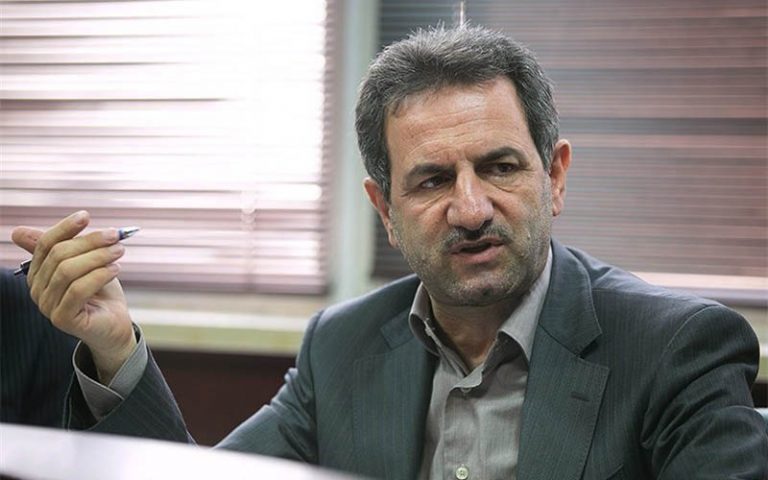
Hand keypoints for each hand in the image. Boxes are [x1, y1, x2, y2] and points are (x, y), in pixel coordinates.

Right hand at [11, 210, 136, 384]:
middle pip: (58, 255)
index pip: (44, 244)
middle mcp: (37, 290)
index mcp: (38, 273)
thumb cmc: (101, 292)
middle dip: (89, 241)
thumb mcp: (86, 264)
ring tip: (119, 250)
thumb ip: (69, 246)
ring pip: (68, 270)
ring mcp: (47, 306)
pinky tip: (116, 269)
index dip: (65, 228)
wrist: (115, 325)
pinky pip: (78, 289)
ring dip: (98, 256)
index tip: (86, 216)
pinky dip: (99, 275)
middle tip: (115, 236)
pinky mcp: (62, 318)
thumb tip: (45, 225)